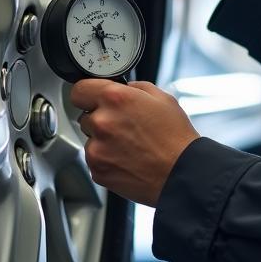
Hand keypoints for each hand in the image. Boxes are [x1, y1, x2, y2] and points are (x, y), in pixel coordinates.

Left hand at [71, 79, 199, 205]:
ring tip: (128, 145)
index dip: (87, 93)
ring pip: (90, 139)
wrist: (181, 173)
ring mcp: (97, 149)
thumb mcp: (161, 98)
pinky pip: (94, 159)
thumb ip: (134, 88)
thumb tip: (122, 88)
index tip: (92, 99)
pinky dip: (106, 159)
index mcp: (115, 99)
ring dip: (102, 140)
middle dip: (100, 119)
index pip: (79, 90)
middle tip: (123, 126)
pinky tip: (127, 159)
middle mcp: (102, 122)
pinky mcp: (98, 170)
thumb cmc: (175, 138)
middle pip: (85, 116)